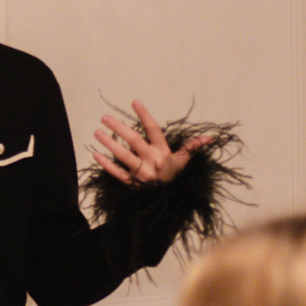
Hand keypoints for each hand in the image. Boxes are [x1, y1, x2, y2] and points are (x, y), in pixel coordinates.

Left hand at [94, 101, 210, 185]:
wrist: (169, 203)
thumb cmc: (174, 176)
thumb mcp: (183, 161)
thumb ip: (193, 147)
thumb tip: (210, 137)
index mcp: (163, 153)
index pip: (153, 130)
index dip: (144, 115)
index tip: (134, 102)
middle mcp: (152, 161)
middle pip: (134, 141)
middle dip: (118, 127)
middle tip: (104, 117)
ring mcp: (141, 173)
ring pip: (122, 155)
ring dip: (108, 143)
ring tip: (97, 132)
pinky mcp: (131, 184)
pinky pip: (116, 173)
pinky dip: (106, 164)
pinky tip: (95, 154)